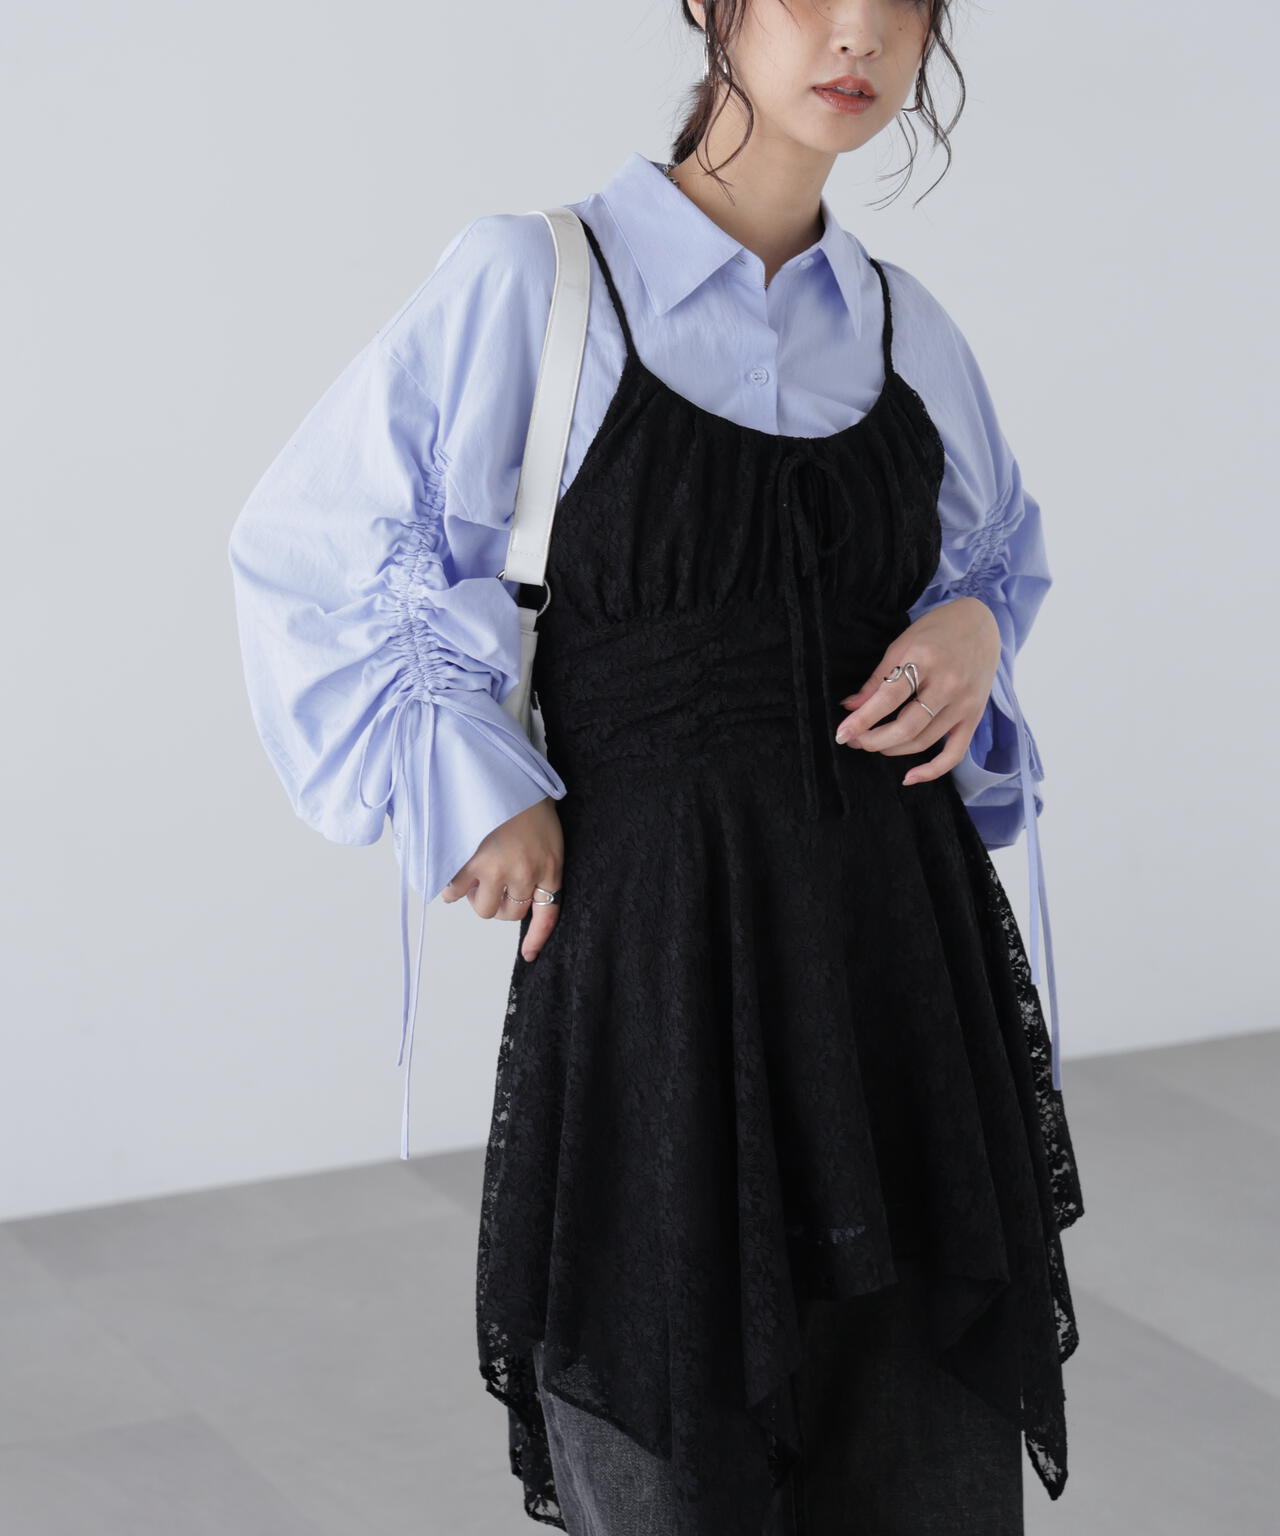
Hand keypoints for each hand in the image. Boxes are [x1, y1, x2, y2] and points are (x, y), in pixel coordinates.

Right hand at [441, 796, 563, 960]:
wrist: (499, 770)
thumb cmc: (523, 797)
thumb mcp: (547, 833)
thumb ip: (540, 864)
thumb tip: (519, 894)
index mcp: (549, 866)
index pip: (548, 914)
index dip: (537, 938)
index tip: (529, 955)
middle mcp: (525, 874)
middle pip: (509, 914)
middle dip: (499, 902)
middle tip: (492, 880)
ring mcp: (495, 870)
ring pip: (482, 908)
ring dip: (476, 895)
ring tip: (475, 871)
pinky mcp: (466, 863)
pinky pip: (454, 893)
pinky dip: (452, 885)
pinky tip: (456, 865)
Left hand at [834, 597, 1000, 785]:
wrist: (981, 624)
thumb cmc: (936, 631)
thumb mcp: (902, 644)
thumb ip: (878, 678)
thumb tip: (850, 707)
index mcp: (926, 660)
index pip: (888, 698)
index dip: (862, 719)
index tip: (842, 733)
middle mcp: (948, 684)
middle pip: (907, 726)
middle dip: (874, 739)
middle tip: (854, 740)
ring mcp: (964, 703)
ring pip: (924, 741)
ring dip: (892, 749)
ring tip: (872, 744)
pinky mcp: (974, 717)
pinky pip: (955, 753)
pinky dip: (932, 770)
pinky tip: (909, 777)